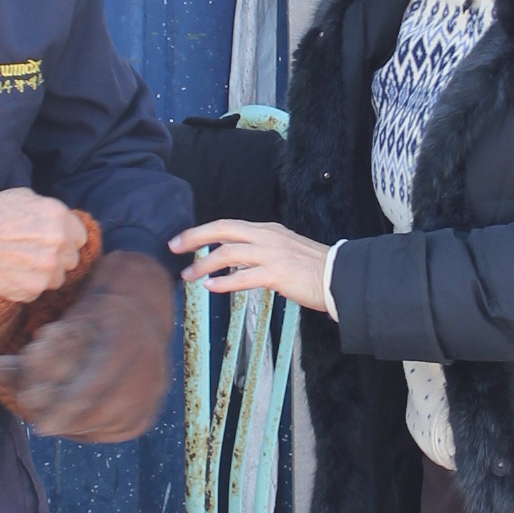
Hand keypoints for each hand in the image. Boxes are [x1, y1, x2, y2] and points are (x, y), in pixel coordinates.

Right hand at [0, 188, 87, 300]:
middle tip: (32, 253)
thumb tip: (59, 222)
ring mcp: (47, 270)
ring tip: (19, 264)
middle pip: (72, 259)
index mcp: (58, 217)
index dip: (66, 238)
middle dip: (56, 257)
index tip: (52, 241)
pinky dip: (27, 285)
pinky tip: (9, 274)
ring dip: (44, 274)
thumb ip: (47, 211)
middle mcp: (58, 244)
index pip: (80, 236)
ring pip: (58, 278)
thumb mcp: (20, 197)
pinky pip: (38, 291)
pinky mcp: (32, 291)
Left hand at [0, 252, 175, 444]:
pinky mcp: (152, 410)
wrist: (143, 309)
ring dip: (78, 427)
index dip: (65, 410)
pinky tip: (77, 423)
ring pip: (109, 427)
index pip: (92, 388)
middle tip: (41, 422)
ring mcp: (153, 394)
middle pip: (99, 413)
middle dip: (66, 421)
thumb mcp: (65, 325)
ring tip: (57, 418)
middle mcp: (146, 371)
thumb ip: (30, 354)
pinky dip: (96, 430)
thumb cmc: (95, 314)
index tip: (41, 427)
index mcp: (124, 343)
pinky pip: (120, 432)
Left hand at [171, 219, 334, 311]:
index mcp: (268, 230)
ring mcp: (272, 254)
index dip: (203, 231)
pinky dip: (224, 281)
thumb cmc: (313, 269)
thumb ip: (261, 252)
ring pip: (229, 252)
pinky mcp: (278, 273)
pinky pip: (244, 276)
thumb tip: (236, 262)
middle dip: (195, 237)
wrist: (339, 277)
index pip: (228, 225)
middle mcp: (267, 237)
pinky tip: (211, 287)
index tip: (183, 240)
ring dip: (204, 264)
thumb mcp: (285, 250)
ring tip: (189, 276)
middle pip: (223, 229)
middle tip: (173, 247)